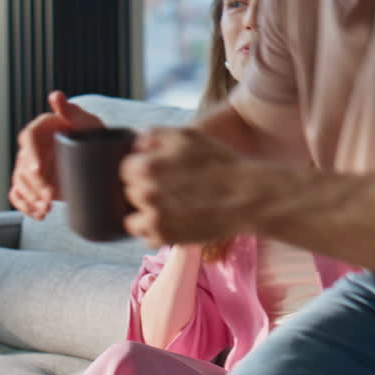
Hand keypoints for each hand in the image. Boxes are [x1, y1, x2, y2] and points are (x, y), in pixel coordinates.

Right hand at [8, 91, 103, 218]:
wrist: (99, 157)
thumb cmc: (92, 134)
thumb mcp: (87, 122)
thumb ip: (72, 111)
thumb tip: (56, 96)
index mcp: (41, 129)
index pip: (28, 138)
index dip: (31, 154)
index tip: (39, 170)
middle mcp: (31, 148)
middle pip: (23, 165)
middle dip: (35, 183)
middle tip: (50, 196)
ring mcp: (30, 167)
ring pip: (20, 182)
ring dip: (31, 197)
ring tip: (46, 208)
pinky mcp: (33, 184)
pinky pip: (19, 195)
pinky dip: (25, 206)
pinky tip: (39, 214)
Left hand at [122, 127, 248, 247]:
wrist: (247, 197)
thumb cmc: (220, 163)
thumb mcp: (187, 136)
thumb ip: (153, 135)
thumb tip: (134, 146)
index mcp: (146, 167)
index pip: (127, 169)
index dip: (144, 167)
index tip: (162, 171)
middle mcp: (145, 194)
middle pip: (131, 193)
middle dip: (147, 190)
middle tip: (174, 189)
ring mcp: (154, 219)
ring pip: (135, 218)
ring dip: (149, 213)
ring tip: (174, 208)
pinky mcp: (166, 238)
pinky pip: (148, 237)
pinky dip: (159, 232)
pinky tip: (178, 222)